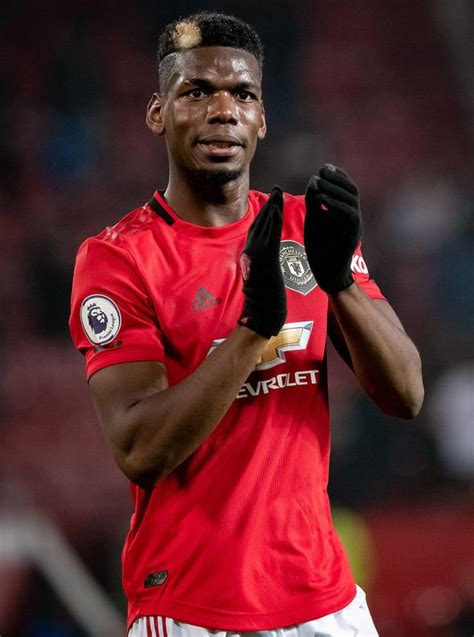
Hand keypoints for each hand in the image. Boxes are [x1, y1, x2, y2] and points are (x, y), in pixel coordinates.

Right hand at [238, 187, 286, 337]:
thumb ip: (262, 263)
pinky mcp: (264, 259)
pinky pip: (269, 235)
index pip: (257, 229)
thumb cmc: (264, 301)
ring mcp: (255, 255)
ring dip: (271, 207)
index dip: (265, 214)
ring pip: (263, 226)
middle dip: (268, 205)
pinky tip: (278, 209)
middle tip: (276, 189)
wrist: (262, 314)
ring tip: (278, 192)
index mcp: (249, 255)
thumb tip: (266, 255)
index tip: (272, 201)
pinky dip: (272, 221)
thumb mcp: (261, 277)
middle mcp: (249, 252)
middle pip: (259, 223)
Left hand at [304, 164, 361, 292]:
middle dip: (337, 178)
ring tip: (319, 180)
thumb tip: (314, 179)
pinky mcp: (353, 236)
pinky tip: (321, 199)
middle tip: (322, 170)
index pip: (347, 189)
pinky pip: (348, 215)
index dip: (338, 176)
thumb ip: (314, 202)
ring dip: (334, 189)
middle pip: (352, 191)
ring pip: (351, 201)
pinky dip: (335, 205)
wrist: (325, 274)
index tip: (324, 167)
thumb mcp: (313, 220)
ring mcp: (356, 227)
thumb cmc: (318, 248)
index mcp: (346, 213)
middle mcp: (354, 217)